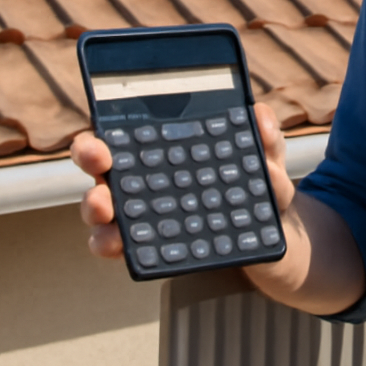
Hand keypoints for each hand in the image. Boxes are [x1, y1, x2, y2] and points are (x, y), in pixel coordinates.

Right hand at [69, 102, 294, 258]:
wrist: (275, 233)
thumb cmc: (259, 182)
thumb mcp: (267, 156)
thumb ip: (266, 135)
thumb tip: (260, 117)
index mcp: (164, 146)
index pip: (120, 136)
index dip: (98, 140)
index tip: (99, 144)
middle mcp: (144, 177)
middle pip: (101, 169)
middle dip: (90, 166)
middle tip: (101, 170)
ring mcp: (145, 214)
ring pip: (104, 212)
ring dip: (97, 214)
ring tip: (107, 219)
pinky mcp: (155, 247)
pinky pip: (124, 249)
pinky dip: (117, 248)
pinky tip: (122, 249)